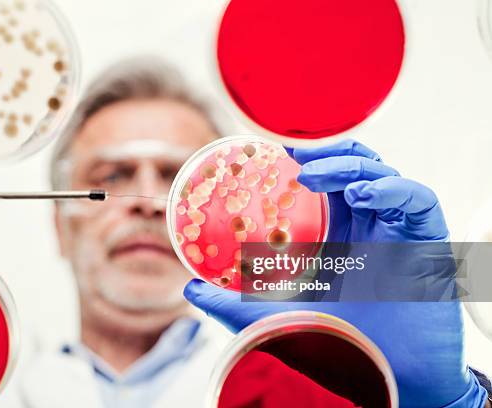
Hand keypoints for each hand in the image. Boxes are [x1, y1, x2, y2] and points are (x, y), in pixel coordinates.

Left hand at [185, 140, 488, 406]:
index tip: (272, 152)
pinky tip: (362, 196)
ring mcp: (397, 233)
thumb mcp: (273, 317)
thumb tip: (189, 289)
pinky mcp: (427, 244)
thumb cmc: (335, 345)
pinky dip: (393, 189)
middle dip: (328, 154)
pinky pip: (419, 200)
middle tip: (295, 157)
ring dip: (350, 167)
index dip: (304, 162)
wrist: (381, 380)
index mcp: (336, 236)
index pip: (324, 184)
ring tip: (316, 175)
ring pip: (383, 175)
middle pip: (355, 168)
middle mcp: (367, 228)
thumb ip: (230, 304)